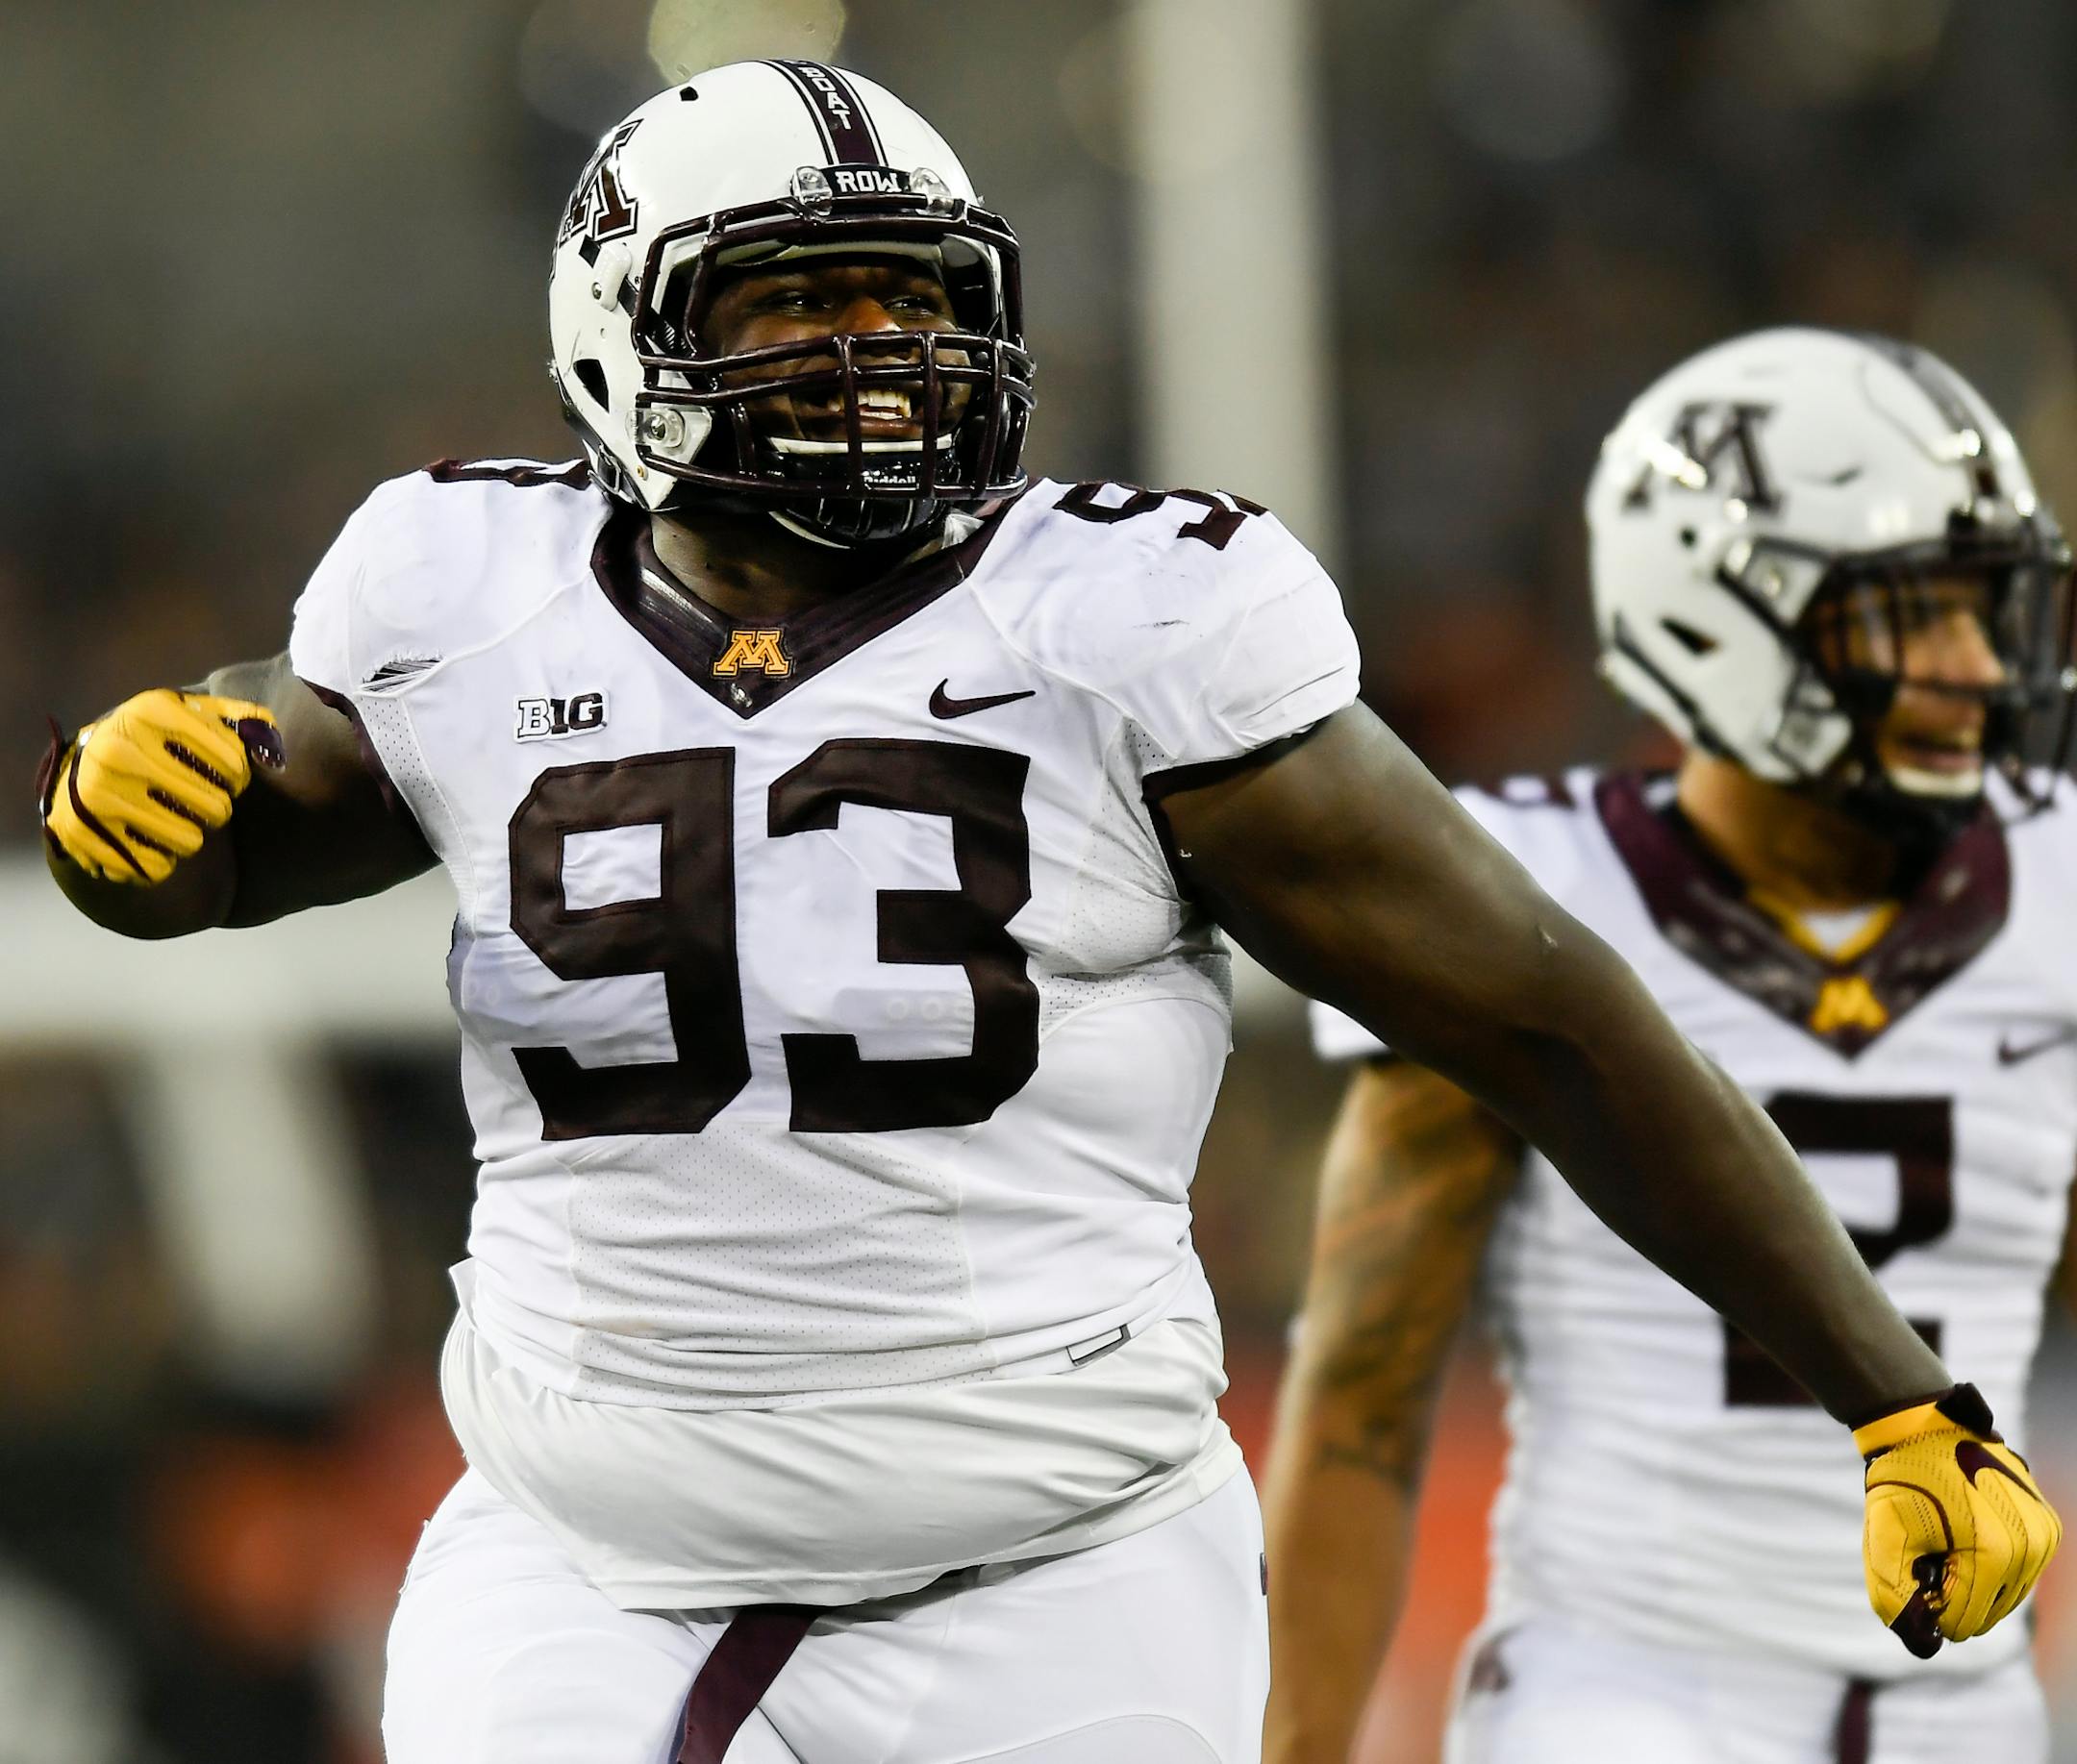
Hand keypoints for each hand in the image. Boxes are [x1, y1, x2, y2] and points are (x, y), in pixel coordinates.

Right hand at [39, 688, 283, 883]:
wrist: (77, 764)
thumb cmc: (148, 738)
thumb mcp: (184, 712)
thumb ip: (234, 716)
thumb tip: (272, 734)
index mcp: (150, 715)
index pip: (233, 762)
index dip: (241, 776)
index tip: (231, 779)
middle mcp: (121, 751)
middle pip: (215, 807)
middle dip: (219, 808)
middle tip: (207, 804)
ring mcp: (98, 793)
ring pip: (190, 841)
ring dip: (193, 835)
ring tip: (179, 820)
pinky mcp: (82, 831)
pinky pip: (154, 867)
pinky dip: (162, 861)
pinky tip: (153, 840)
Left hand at [1856, 1383, 2061, 1657]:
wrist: (1924, 1426)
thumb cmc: (1901, 1479)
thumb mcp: (1884, 1535)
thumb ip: (1894, 1594)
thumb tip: (1920, 1644)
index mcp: (1995, 1552)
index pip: (1963, 1620)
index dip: (1929, 1608)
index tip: (1911, 1572)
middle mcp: (2031, 1546)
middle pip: (1988, 1613)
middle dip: (1952, 1592)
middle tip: (1927, 1551)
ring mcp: (2045, 1536)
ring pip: (2006, 1597)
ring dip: (1972, 1581)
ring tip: (1946, 1539)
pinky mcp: (2048, 1526)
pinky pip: (2020, 1573)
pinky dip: (1992, 1567)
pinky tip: (1966, 1536)